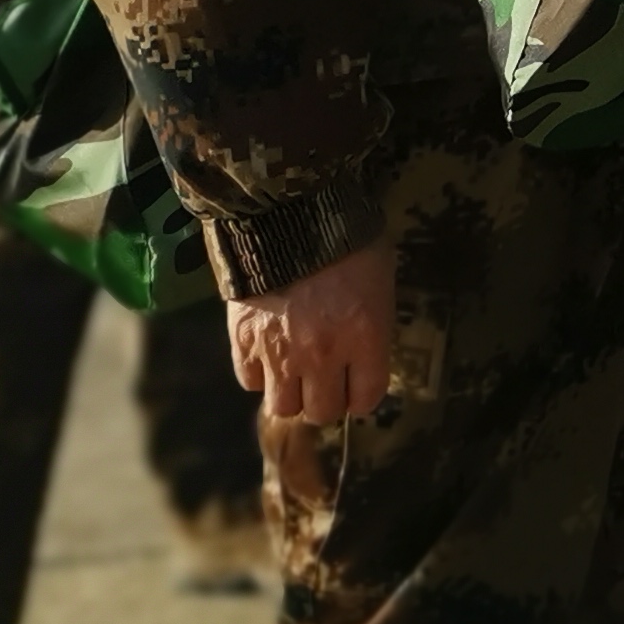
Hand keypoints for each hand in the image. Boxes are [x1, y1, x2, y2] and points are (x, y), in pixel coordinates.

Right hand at [224, 242, 396, 425]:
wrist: (288, 212)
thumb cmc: (348, 237)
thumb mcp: (380, 275)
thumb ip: (372, 321)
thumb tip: (366, 346)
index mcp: (365, 338)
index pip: (366, 399)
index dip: (362, 394)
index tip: (358, 384)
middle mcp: (323, 356)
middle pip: (322, 411)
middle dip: (326, 398)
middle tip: (326, 378)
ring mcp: (279, 353)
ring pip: (283, 406)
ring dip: (291, 392)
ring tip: (295, 371)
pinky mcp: (243, 342)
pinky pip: (250, 381)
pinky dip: (259, 373)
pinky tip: (268, 353)